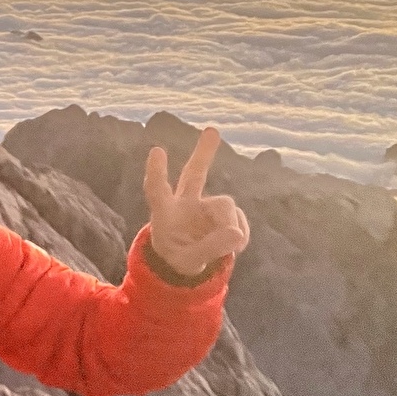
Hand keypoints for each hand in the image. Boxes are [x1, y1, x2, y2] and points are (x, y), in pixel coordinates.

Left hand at [143, 126, 249, 276]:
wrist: (186, 265)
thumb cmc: (176, 260)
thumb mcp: (188, 262)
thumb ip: (209, 249)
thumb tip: (236, 233)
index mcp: (164, 213)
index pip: (157, 190)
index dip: (157, 172)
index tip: (156, 150)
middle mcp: (184, 204)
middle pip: (194, 175)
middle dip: (204, 154)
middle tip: (212, 130)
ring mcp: (205, 207)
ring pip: (226, 204)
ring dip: (230, 224)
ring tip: (230, 246)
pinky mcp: (222, 214)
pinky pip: (238, 220)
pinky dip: (240, 234)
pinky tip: (236, 244)